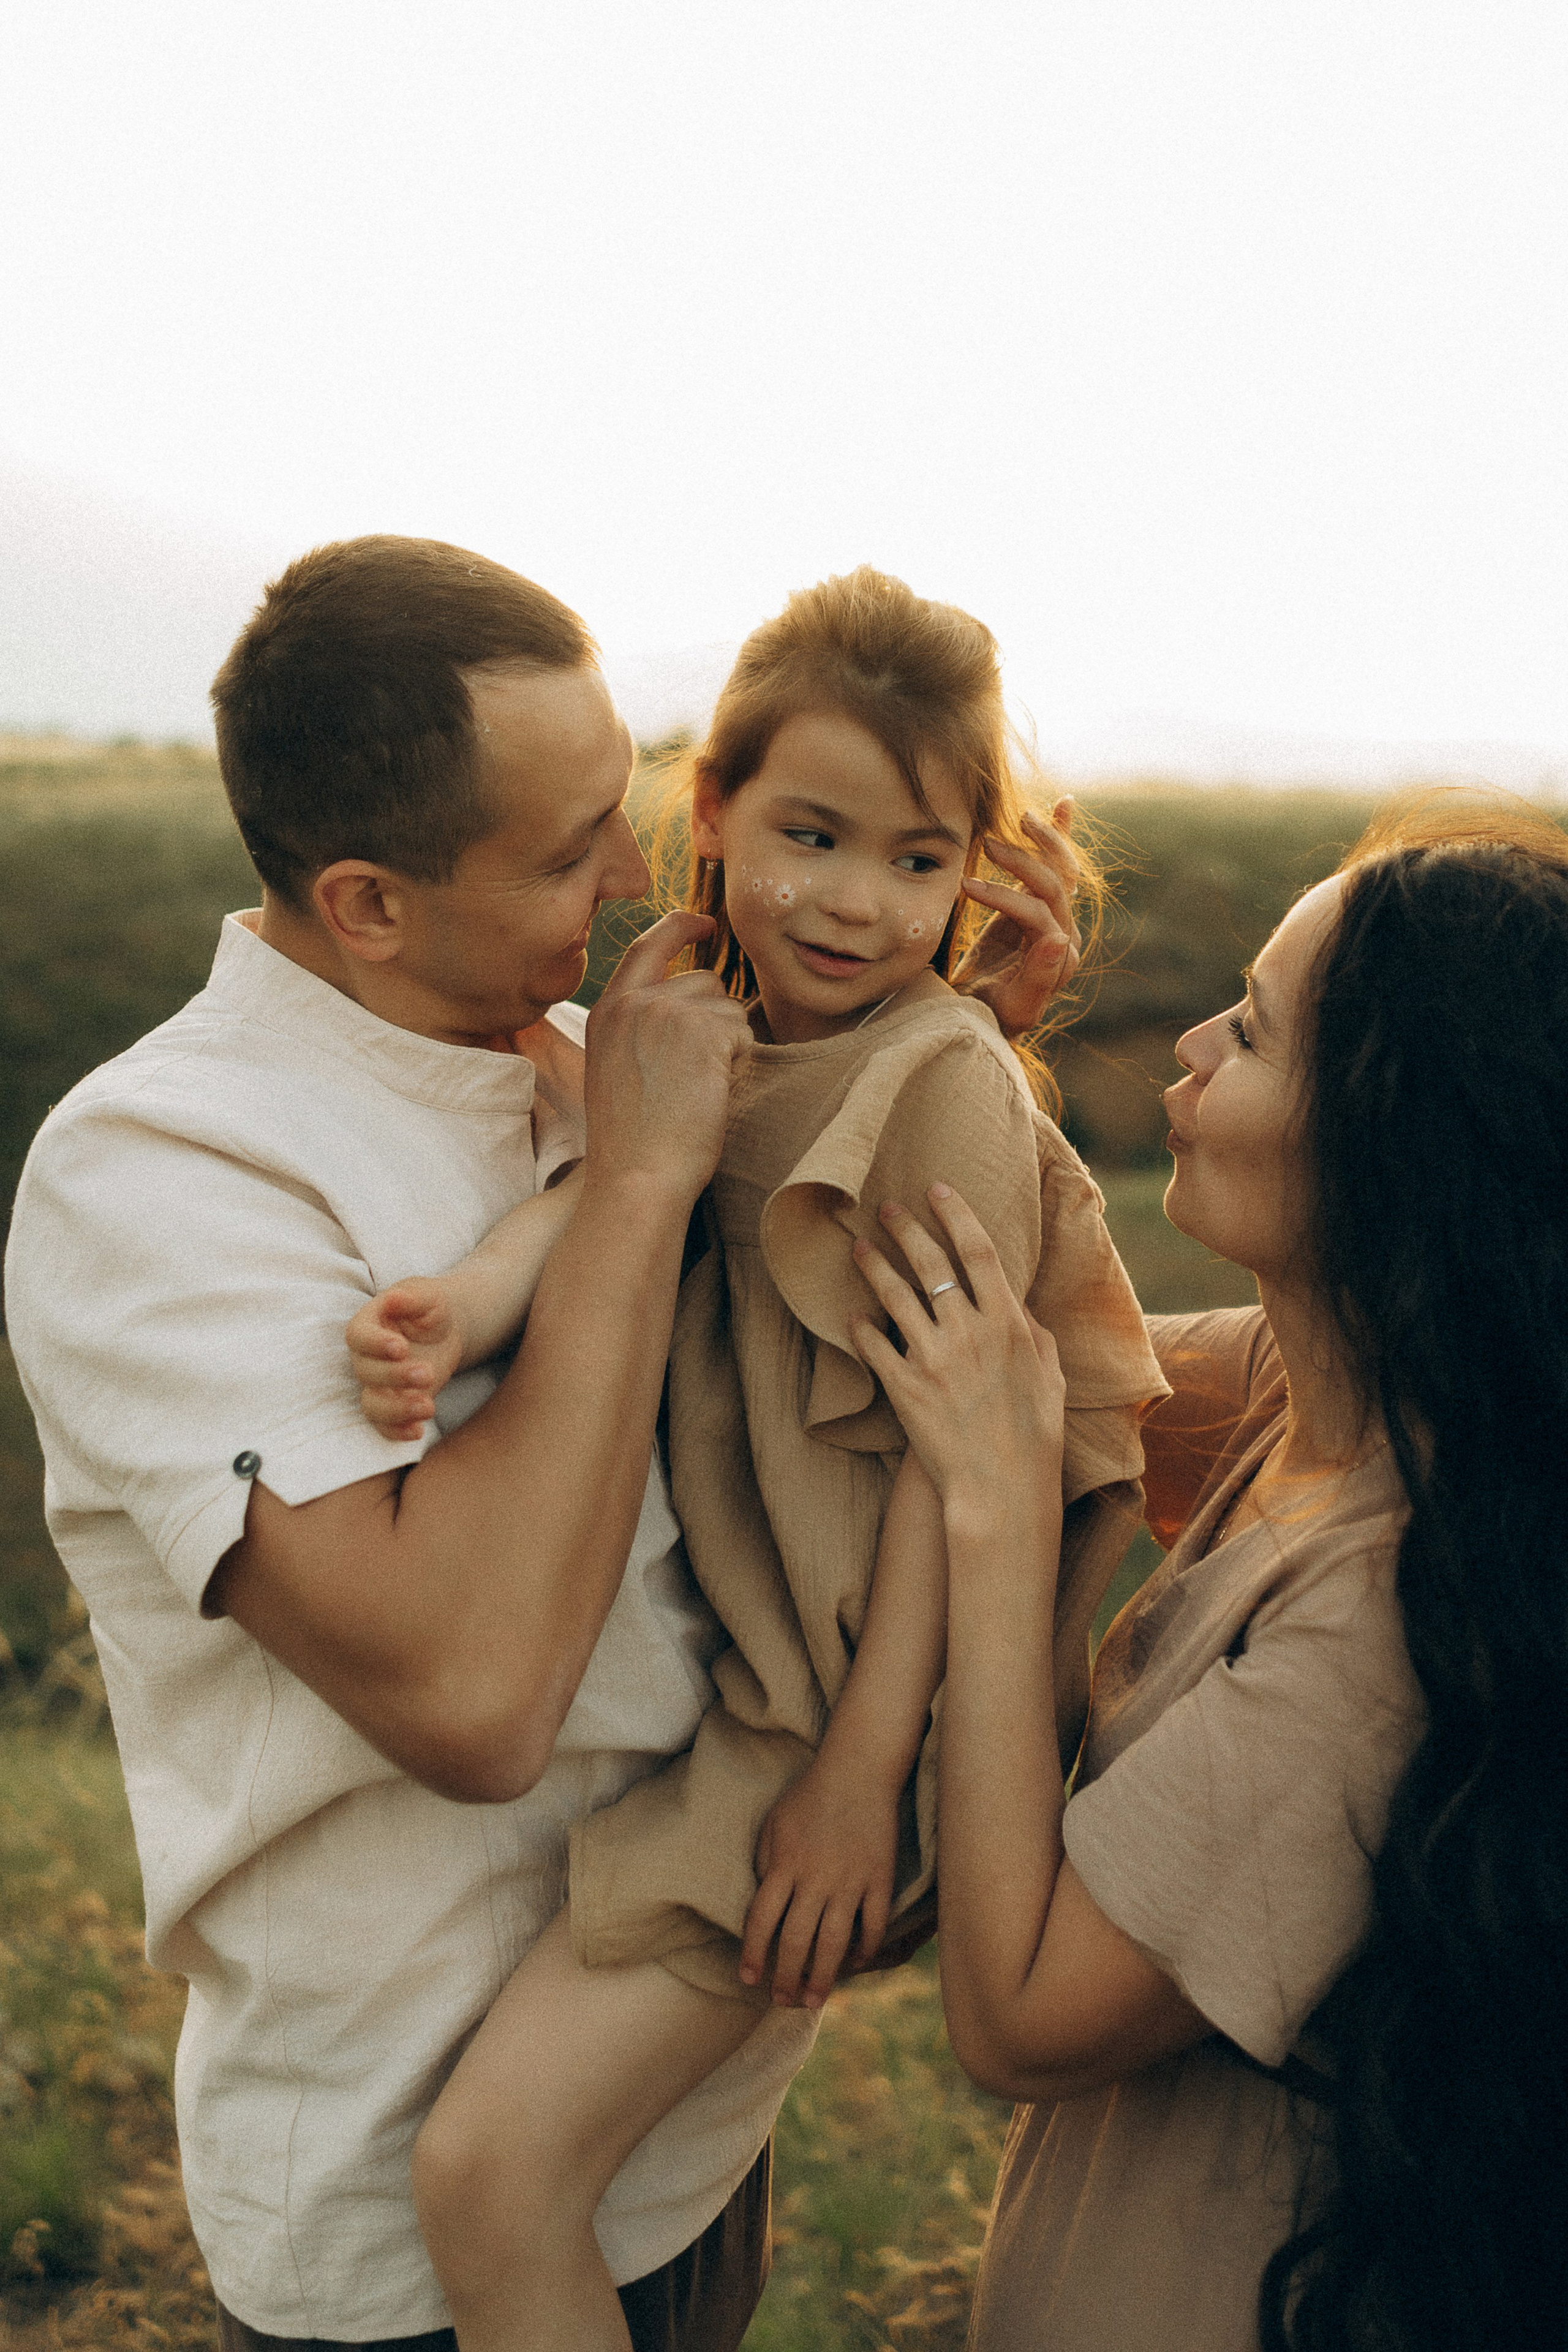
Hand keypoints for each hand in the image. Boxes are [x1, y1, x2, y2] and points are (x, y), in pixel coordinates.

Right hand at [347, 1281, 462, 1440]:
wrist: (445, 1330)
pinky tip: (419, 1431)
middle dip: (395, 1376)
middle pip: (366, 1373)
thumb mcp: (428, 1296)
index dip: (375, 1344)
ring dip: (397, 1410)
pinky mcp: (393, 1404)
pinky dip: (397, 1432)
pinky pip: (385, 1425)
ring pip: (372, 1404)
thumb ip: (411, 1297)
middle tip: (427, 1373)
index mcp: (368, 1325)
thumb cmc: (431, 1308)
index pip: (358, 1336)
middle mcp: (366, 1357)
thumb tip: (394, 1298)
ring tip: (429, 1407)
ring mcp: (377, 1384)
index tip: (400, 1347)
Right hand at [583, 912, 752, 1206]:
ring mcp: (666, 1011)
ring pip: (727, 1006)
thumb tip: (687, 1002)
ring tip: (698, 1088)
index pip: (647, 946)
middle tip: (697, 1076)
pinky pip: (742, 1030)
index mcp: (608, 1011)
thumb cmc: (634, 1141)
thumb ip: (640, 1028)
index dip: (679, 927)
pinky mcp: (701, 1029)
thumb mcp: (618, 1069)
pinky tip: (710, 1091)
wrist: (638, 1176)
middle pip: (702, 980)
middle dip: (716, 1020)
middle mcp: (633, 1001)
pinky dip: (737, 1061)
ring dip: (728, 1044)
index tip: (704, 922)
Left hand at [739, 1757, 899, 2008]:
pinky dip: (865, 1948)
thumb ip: (766, 1864)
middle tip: (783, 2002)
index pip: (761, 1920)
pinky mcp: (880, 1879)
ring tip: (815, 2001)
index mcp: (785, 1864)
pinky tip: (856, 1963)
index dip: (753, 1953)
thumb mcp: (774, 1824)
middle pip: (796, 1941)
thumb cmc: (809, 1796)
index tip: (748, 1979)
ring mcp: (850, 1881)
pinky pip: (874, 1924)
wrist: (858, 1769)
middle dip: (787, 1977)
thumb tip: (764, 1904)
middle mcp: (815, 1878)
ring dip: (823, 1977)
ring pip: (834, 1942)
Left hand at [850, 1187, 1065, 1504]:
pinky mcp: (904, 1389)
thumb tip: (1017, 1306)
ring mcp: (933, 1359)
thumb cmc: (1034, 1438)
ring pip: (893, 1297)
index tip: (937, 1189)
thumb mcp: (1050, 1379)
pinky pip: (873, 1347)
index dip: (956, 1214)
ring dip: (873, 1267)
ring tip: (857, 1248)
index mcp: (1008, 1325)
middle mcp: (968, 1333)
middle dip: (906, 1228)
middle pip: (930, 1264)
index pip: (978, 1251)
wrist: (1002, 1490)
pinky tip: (852, 1316)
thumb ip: (1035, 1335)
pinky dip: (860, 1328)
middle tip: (886, 1207)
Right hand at [951, 803, 1082, 1038]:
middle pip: (1054, 885)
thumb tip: (1061, 939)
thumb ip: (1038, 979)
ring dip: (1043, 841)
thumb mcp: (1012, 1009)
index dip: (1003, 897)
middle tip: (987, 843)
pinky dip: (1059, 837)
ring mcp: (1054, 920)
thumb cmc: (988, 1020)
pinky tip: (1065, 805)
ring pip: (1059, 870)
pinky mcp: (1038, 909)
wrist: (978, 1022)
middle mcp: (1065, 936)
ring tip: (1020, 817)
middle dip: (1021, 862)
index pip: (1039, 914)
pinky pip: (1054, 868)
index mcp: (1060, 959)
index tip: (964, 887)